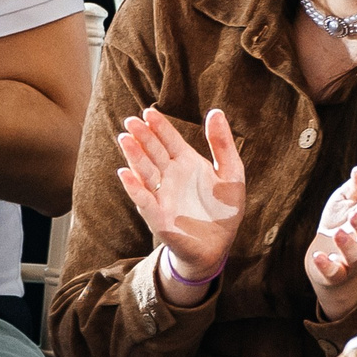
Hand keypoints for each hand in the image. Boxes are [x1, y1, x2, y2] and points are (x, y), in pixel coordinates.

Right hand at [114, 107, 244, 283]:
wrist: (218, 244)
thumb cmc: (224, 208)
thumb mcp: (231, 172)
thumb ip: (222, 143)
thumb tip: (216, 111)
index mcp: (186, 162)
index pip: (169, 139)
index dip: (159, 126)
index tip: (149, 112)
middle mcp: (170, 175)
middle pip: (153, 151)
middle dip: (142, 136)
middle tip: (131, 121)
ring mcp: (162, 194)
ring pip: (145, 171)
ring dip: (134, 156)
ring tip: (125, 139)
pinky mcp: (157, 215)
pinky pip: (144, 199)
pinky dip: (134, 187)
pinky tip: (125, 173)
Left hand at [307, 164, 356, 320]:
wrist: (329, 249)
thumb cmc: (343, 218)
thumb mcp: (349, 198)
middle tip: (355, 215)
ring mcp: (354, 260)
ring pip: (356, 256)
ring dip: (348, 246)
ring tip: (338, 233)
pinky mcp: (338, 273)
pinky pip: (335, 272)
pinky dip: (326, 266)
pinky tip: (317, 256)